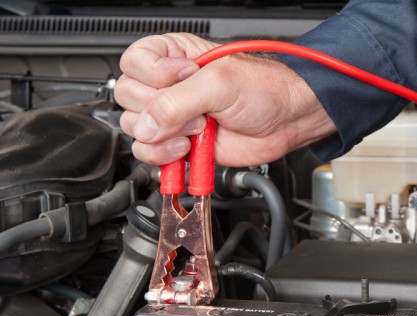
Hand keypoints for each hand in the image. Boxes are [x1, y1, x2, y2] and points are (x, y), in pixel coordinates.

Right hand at [115, 33, 334, 166]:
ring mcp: (173, 116)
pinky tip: (188, 149)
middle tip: (196, 111)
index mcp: (173, 57)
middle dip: (161, 111)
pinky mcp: (180, 142)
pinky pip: (150, 153)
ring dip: (163, 136)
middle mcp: (168, 85)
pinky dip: (164, 156)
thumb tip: (145, 125)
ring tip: (197, 131)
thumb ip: (176, 102)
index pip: (133, 63)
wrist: (287, 120)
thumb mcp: (218, 84)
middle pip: (129, 99)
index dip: (154, 76)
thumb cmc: (264, 89)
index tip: (184, 79)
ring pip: (136, 129)